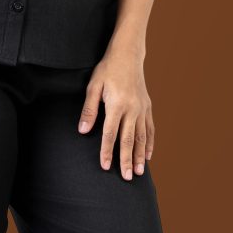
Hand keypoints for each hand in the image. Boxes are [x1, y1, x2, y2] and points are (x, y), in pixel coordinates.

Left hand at [77, 46, 153, 180]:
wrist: (128, 54)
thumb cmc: (108, 69)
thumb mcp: (94, 85)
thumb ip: (89, 108)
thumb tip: (82, 130)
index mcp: (117, 103)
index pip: (110, 133)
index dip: (107, 151)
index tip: (105, 166)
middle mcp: (132, 108)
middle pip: (128, 139)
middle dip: (126, 160)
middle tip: (126, 178)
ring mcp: (142, 108)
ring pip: (141, 136)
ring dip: (139, 155)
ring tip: (138, 172)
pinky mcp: (147, 106)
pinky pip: (150, 128)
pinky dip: (150, 143)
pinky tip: (148, 155)